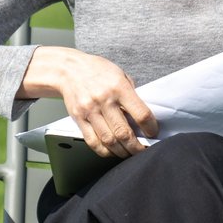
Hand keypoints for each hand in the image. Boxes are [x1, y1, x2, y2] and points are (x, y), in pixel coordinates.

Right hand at [19, 46, 158, 157]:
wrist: (69, 69)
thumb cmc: (97, 71)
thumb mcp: (120, 75)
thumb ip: (131, 94)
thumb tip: (142, 116)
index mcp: (119, 87)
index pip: (141, 114)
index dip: (150, 128)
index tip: (153, 133)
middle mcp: (104, 100)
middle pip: (124, 132)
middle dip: (136, 147)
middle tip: (142, 150)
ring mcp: (90, 110)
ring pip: (109, 141)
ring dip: (121, 151)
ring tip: (128, 152)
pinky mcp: (79, 119)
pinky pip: (93, 141)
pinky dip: (104, 151)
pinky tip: (111, 150)